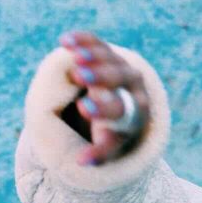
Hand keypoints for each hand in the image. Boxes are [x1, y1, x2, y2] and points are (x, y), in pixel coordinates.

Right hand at [58, 30, 150, 165]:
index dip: (104, 109)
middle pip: (119, 77)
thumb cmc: (113, 131)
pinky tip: (64, 41)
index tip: (83, 108)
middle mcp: (134, 85)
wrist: (122, 106)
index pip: (124, 110)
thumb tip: (81, 162)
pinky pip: (96, 42)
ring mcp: (121, 65)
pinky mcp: (107, 52)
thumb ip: (100, 152)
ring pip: (109, 56)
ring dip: (91, 55)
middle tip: (79, 75)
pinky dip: (82, 40)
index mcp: (137, 110)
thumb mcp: (111, 143)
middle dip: (100, 76)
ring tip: (73, 56)